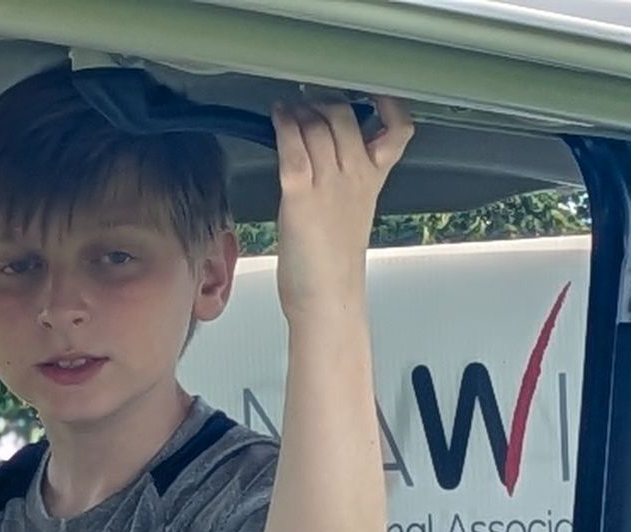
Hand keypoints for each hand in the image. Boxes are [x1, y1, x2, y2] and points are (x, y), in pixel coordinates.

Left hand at [271, 95, 413, 318]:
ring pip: (319, 127)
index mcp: (373, 179)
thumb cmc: (332, 262)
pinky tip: (276, 118)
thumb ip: (347, 181)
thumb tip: (325, 157)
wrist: (328, 297)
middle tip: (305, 97)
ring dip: (299, 111)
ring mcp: (329, 184)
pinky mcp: (301, 197)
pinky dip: (284, 129)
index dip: (386, 105)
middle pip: (345, 117)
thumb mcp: (351, 213)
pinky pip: (294, 150)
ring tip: (286, 105)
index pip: (397, 130)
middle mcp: (355, 176)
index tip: (368, 92)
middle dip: (323, 100)